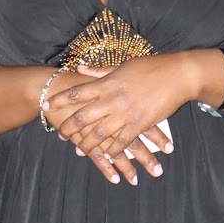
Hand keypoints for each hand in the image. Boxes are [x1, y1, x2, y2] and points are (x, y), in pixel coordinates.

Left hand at [43, 56, 189, 184]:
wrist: (178, 75)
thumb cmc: (151, 67)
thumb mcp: (123, 66)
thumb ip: (99, 71)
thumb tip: (79, 67)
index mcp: (107, 83)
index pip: (76, 92)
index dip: (59, 100)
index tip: (46, 105)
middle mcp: (112, 99)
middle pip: (83, 116)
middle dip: (69, 127)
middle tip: (60, 134)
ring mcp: (125, 113)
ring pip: (99, 133)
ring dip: (87, 143)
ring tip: (78, 149)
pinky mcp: (139, 124)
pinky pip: (121, 142)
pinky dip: (112, 150)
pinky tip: (105, 156)